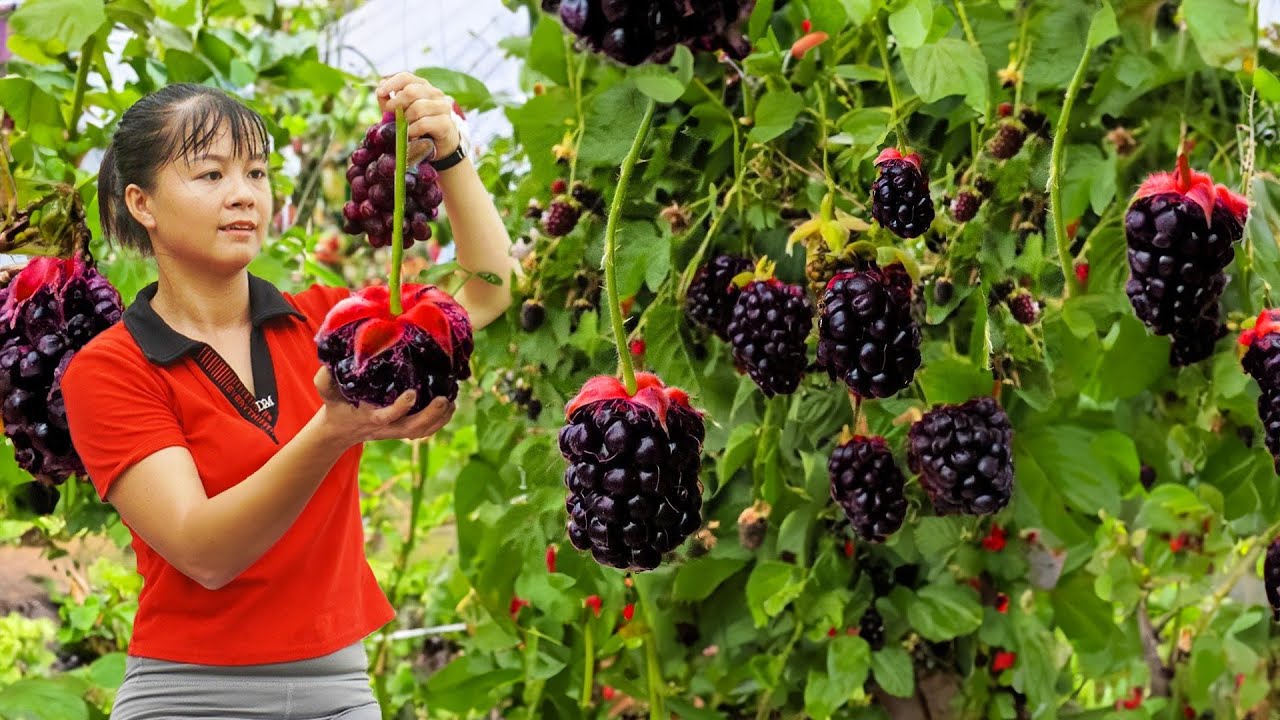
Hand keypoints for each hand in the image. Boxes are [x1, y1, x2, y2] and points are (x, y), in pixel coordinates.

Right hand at [313, 367, 455, 443]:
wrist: (340, 429)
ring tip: (452, 402)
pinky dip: (440, 422)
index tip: (412, 393)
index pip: (387, 417)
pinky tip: (450, 408)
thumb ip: (324, 380)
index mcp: (369, 418)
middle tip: (445, 399)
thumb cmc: (336, 405)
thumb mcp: (326, 392)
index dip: (400, 408)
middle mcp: (386, 427)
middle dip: (430, 415)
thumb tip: (329, 364)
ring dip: (439, 419)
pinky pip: (425, 431)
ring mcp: (396, 430)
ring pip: (422, 431)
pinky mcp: (403, 429)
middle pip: (413, 428)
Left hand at [375, 72, 460, 164]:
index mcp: (422, 86)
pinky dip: (413, 130)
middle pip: (411, 91)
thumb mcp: (400, 112)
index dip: (391, 84)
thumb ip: (389, 101)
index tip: (380, 93)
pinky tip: (411, 135)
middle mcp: (434, 93)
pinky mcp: (445, 123)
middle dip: (396, 103)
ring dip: (406, 119)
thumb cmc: (418, 125)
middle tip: (390, 114)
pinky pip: (423, 123)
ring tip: (404, 127)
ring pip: (418, 108)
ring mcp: (442, 107)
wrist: (439, 144)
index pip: (406, 77)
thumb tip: (380, 92)